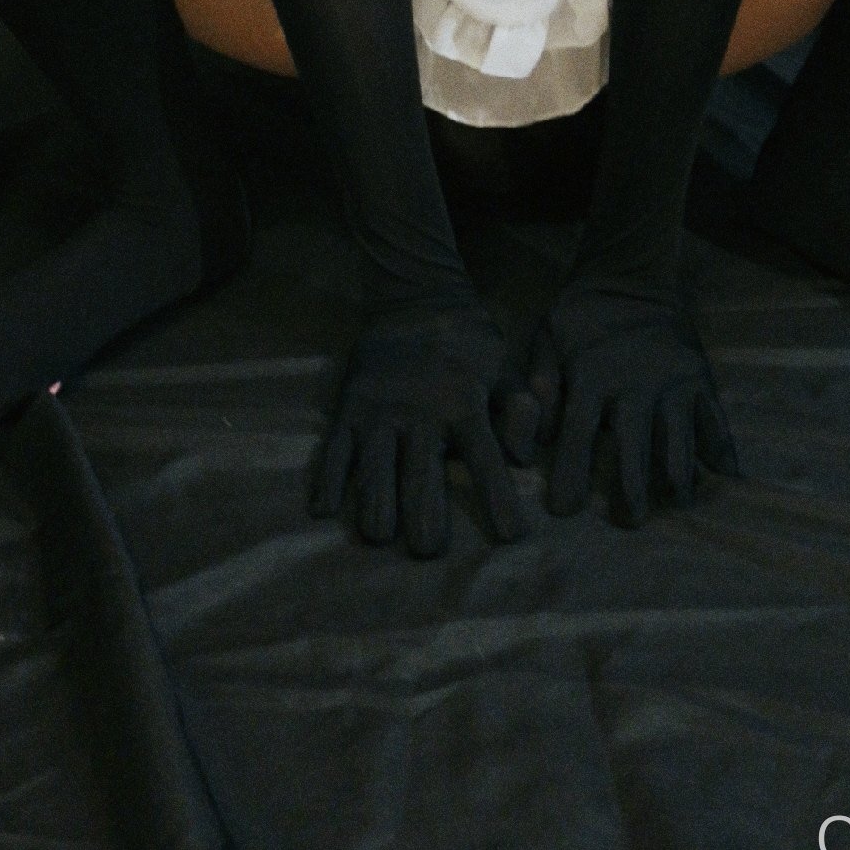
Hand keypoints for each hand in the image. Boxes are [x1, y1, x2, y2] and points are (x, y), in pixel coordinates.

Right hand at [313, 293, 542, 556]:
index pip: (486, 458)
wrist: (416, 297)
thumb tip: (526, 458)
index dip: (499, 499)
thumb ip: (520, 409)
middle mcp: (420, 412)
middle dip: (425, 520)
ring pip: (374, 469)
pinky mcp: (348, 408)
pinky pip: (333, 449)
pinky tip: (323, 511)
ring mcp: (379, 411)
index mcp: (464, 402)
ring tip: (381, 538)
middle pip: (421, 476)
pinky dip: (327, 480)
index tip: (512, 539)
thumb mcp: (504, 369)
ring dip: (377, 507)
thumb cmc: (469, 345)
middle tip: (429, 552)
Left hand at [527, 280, 740, 523]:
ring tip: (675, 503)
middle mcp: (634, 383)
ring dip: (677, 476)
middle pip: (634, 446)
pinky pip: (715, 419)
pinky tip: (727, 477)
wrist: (630, 275)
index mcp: (590, 375)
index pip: (576, 434)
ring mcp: (672, 381)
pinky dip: (722, 449)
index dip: (570, 475)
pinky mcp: (699, 376)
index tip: (563, 512)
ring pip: (678, 439)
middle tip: (629, 524)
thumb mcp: (545, 337)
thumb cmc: (580, 317)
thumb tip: (539, 432)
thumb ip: (538, 382)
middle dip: (631, 489)